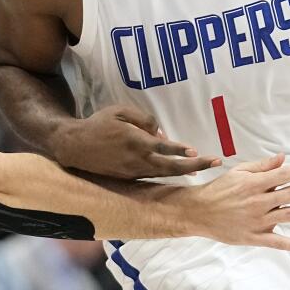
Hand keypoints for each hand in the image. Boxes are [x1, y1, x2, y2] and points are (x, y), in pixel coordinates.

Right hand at [54, 105, 221, 178]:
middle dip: (195, 165)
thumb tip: (162, 135)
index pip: (164, 148)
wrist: (75, 146)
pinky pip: (153, 176)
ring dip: (184, 171)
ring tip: (201, 167)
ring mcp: (133, 172)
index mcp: (135, 141)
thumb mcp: (120, 111)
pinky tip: (180, 171)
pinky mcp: (129, 177)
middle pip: (171, 167)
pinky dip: (168, 174)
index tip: (195, 151)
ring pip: (164, 174)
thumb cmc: (98, 124)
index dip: (181, 151)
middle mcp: (137, 160)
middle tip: (215, 162)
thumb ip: (144, 120)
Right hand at [177, 154, 289, 250]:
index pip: (284, 175)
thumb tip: (283, 158)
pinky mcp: (254, 237)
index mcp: (255, 184)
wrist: (198, 212)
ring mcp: (257, 221)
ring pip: (289, 216)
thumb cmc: (219, 189)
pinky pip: (277, 243)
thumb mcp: (238, 172)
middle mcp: (259, 202)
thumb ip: (262, 166)